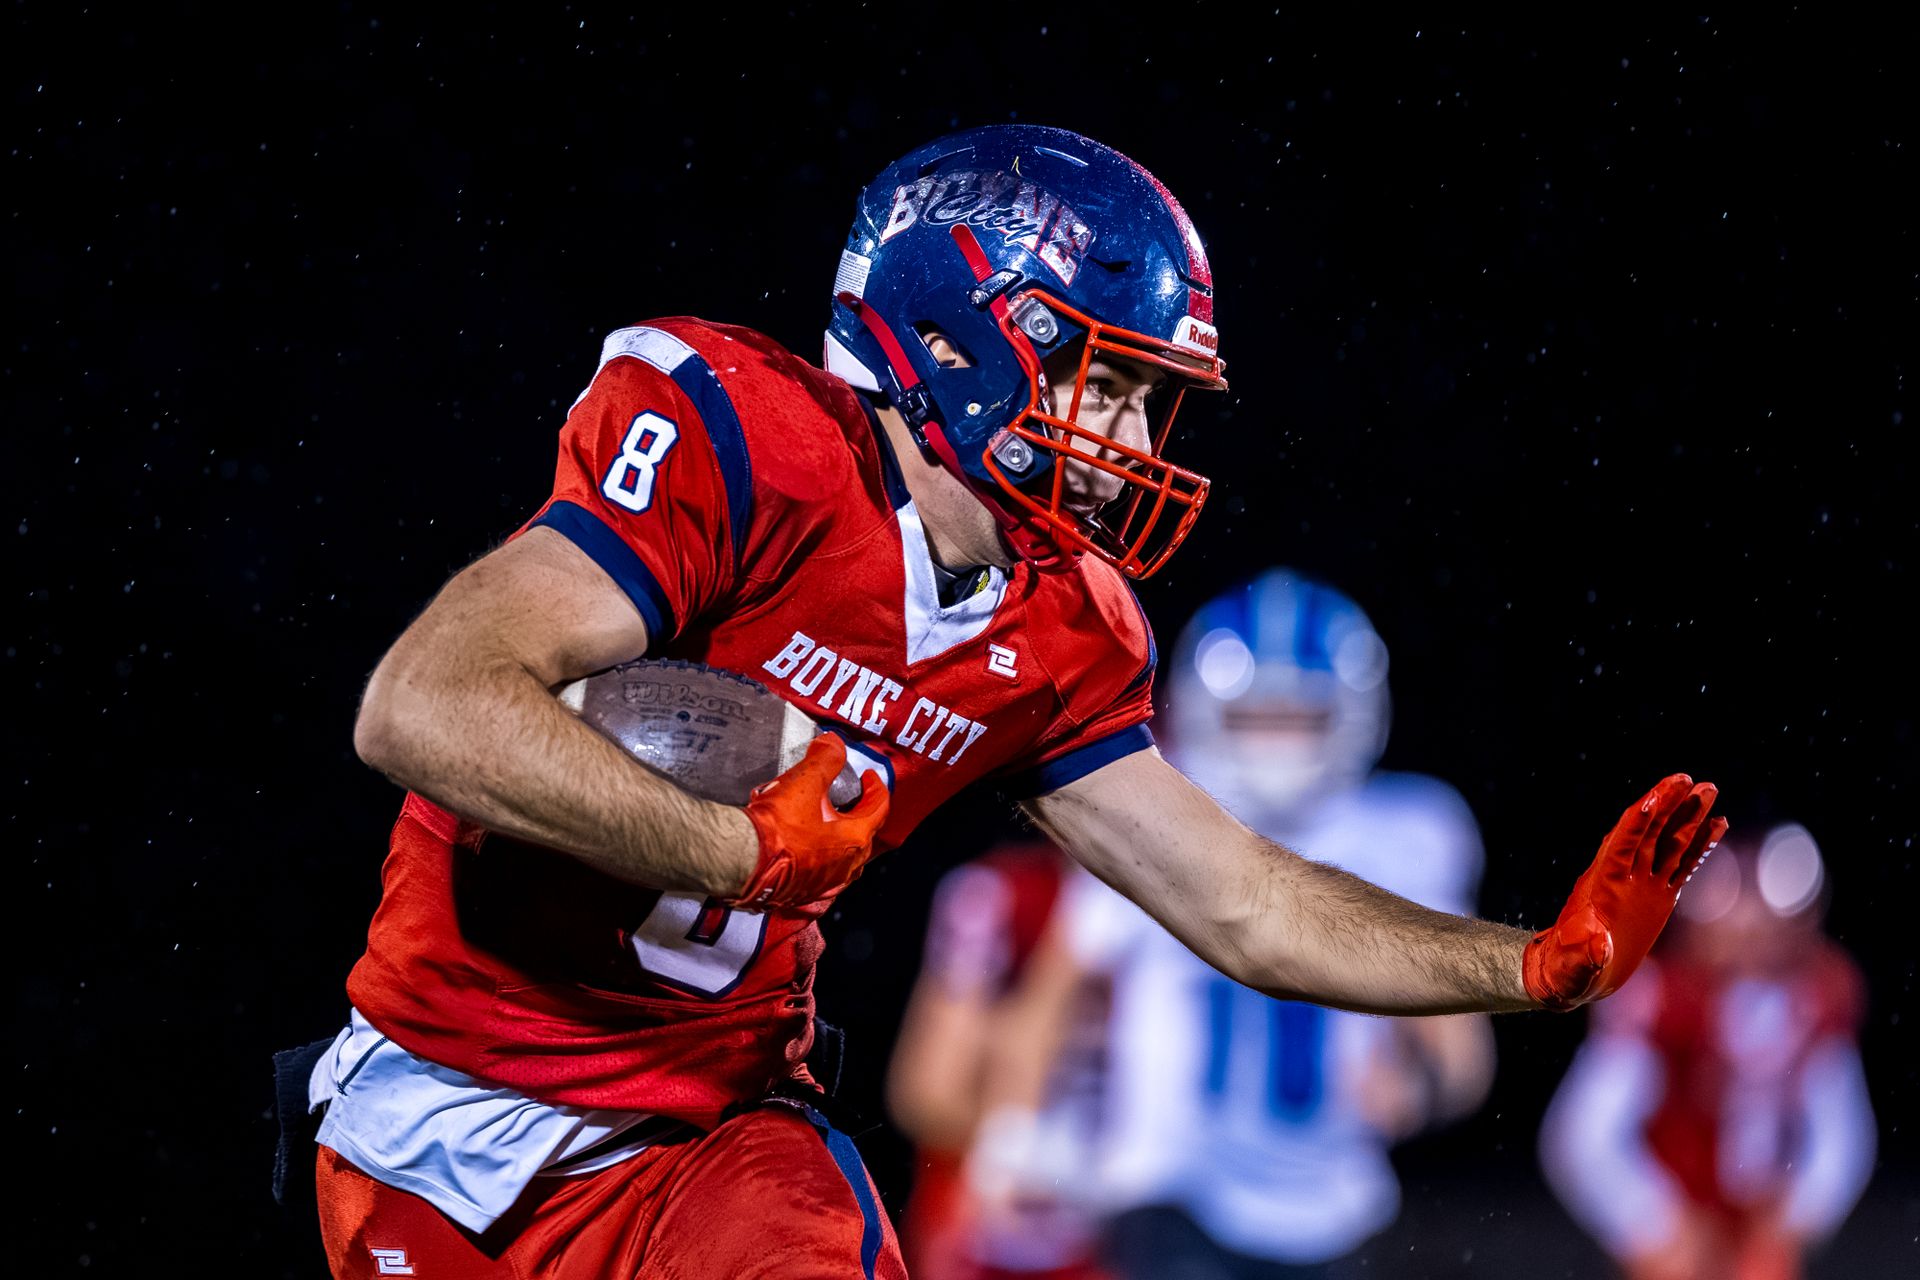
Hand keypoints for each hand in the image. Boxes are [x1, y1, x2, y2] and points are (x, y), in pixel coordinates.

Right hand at [731, 735, 888, 909]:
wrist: (739, 859)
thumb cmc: (776, 826)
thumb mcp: (804, 781)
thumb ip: (825, 759)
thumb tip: (834, 745)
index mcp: (853, 840)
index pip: (878, 810)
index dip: (876, 788)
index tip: (868, 778)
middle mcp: (844, 868)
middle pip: (864, 838)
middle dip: (860, 815)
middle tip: (851, 799)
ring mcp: (824, 886)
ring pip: (844, 863)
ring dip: (840, 842)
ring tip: (826, 825)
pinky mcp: (801, 896)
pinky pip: (821, 880)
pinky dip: (820, 865)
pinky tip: (806, 856)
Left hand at [1523, 774, 1726, 1010]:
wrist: (1574, 974)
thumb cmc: (1567, 968)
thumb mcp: (1570, 963)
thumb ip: (1581, 952)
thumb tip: (1593, 942)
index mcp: (1603, 883)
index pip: (1624, 841)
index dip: (1640, 818)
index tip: (1658, 795)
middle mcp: (1625, 876)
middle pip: (1650, 831)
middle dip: (1669, 804)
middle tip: (1692, 779)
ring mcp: (1643, 884)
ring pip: (1670, 842)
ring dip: (1688, 817)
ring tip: (1710, 791)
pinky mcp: (1658, 898)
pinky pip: (1683, 865)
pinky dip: (1700, 846)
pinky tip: (1718, 826)